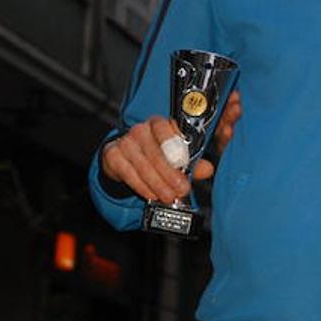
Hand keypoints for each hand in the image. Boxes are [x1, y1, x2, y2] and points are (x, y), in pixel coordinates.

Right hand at [101, 90, 243, 201]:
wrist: (126, 159)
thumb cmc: (157, 155)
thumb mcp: (177, 157)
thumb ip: (193, 162)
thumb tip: (207, 169)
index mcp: (161, 123)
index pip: (170, 131)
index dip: (179, 150)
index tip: (186, 166)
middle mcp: (142, 128)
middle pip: (157, 152)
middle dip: (171, 174)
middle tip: (181, 190)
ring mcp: (126, 141)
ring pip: (144, 164)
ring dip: (158, 183)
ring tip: (169, 196)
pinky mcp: (113, 154)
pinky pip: (128, 173)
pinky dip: (141, 186)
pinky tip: (151, 195)